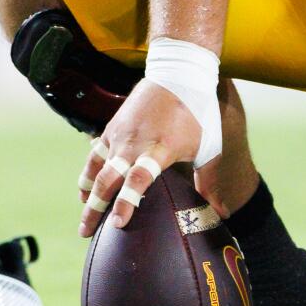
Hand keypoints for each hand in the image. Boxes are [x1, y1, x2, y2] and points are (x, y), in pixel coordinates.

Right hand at [77, 79, 203, 237]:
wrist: (178, 72)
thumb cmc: (199, 112)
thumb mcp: (210, 147)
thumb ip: (210, 182)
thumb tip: (221, 214)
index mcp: (161, 148)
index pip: (138, 180)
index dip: (127, 202)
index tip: (117, 224)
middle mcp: (135, 142)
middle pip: (108, 179)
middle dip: (95, 209)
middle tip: (85, 233)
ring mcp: (121, 134)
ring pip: (97, 169)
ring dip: (87, 195)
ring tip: (84, 219)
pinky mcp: (113, 127)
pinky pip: (95, 154)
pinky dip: (88, 174)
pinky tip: (84, 190)